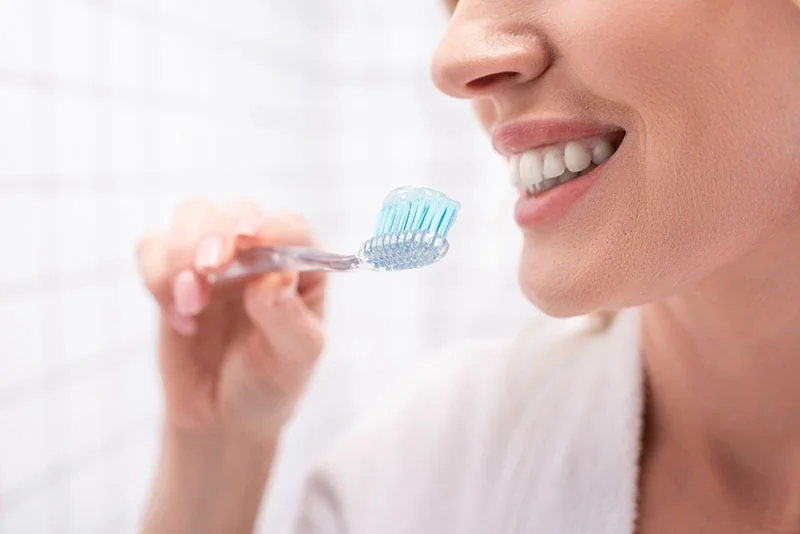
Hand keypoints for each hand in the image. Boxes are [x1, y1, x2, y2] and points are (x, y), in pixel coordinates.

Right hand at [137, 198, 325, 439]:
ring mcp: (215, 260)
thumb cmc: (270, 382)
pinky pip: (152, 247)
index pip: (290, 227)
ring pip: (191, 215)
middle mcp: (259, 254)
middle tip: (210, 270)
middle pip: (235, 210)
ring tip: (192, 304)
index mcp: (301, 267)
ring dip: (183, 253)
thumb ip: (287, 317)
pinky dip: (156, 275)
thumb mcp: (293, 358)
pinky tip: (180, 319)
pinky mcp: (174, 274)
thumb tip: (277, 276)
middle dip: (216, 235)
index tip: (248, 240)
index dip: (270, 226)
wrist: (222, 417)